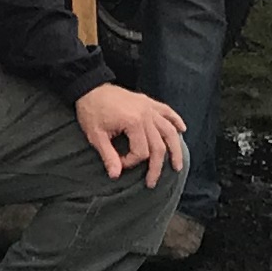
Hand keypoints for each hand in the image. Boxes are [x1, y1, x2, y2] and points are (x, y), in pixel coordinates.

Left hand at [72, 81, 188, 181]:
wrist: (89, 87)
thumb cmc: (90, 111)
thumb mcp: (95, 135)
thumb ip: (108, 155)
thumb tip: (115, 175)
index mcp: (133, 122)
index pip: (141, 152)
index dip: (130, 162)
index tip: (118, 162)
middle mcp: (146, 115)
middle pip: (158, 146)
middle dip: (156, 167)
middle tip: (151, 182)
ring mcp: (149, 107)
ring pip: (169, 131)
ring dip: (175, 150)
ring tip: (177, 166)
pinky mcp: (148, 101)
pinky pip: (167, 111)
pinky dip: (176, 120)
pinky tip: (182, 130)